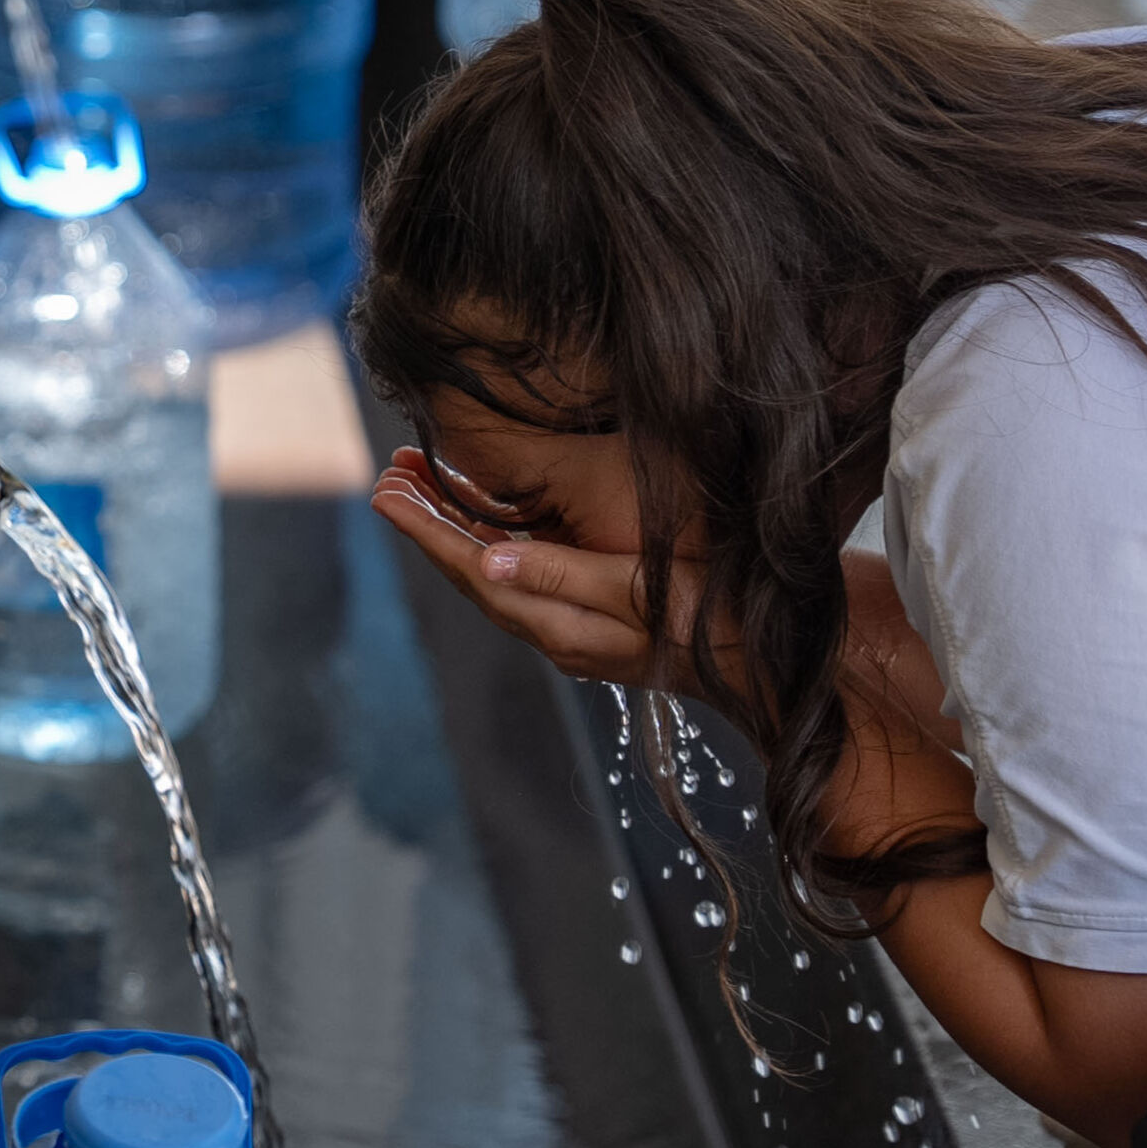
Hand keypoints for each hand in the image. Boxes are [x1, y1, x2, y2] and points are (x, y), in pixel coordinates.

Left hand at [370, 447, 704, 690]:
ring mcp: (572, 633)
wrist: (761, 670)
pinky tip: (486, 524)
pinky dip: (493, 545)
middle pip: (472, 574)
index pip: (474, 570)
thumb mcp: (642, 590)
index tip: (385, 490)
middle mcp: (555, 634)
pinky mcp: (592, 624)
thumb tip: (489, 557)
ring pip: (494, 576)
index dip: (426, 529)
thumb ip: (565, 574)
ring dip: (455, 532)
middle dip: (428, 524)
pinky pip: (522, 580)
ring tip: (422, 489)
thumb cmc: (713, 623)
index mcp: (560, 624)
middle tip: (390, 477)